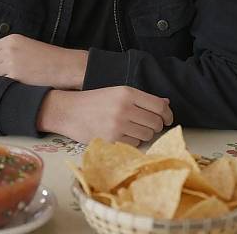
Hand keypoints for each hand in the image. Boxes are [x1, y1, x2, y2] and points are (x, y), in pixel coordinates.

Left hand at [0, 34, 87, 88]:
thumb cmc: (49, 58)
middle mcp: (9, 49)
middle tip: (9, 74)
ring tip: (15, 79)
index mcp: (11, 39)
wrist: (65, 66)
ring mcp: (10, 62)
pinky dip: (5, 86)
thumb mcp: (28, 46)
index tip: (2, 65)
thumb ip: (10, 50)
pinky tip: (17, 85)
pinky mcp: (14, 76)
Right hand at [37, 86, 172, 145]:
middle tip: (147, 124)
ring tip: (132, 128)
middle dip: (155, 125)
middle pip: (155, 122)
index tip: (167, 118)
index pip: (159, 106)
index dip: (167, 114)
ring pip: (147, 135)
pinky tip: (122, 134)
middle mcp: (125, 108)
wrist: (69, 111)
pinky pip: (135, 144)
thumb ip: (142, 98)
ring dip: (144, 134)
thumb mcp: (117, 92)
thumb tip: (166, 103)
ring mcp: (119, 125)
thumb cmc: (94, 101)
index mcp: (127, 92)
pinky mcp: (112, 139)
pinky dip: (133, 141)